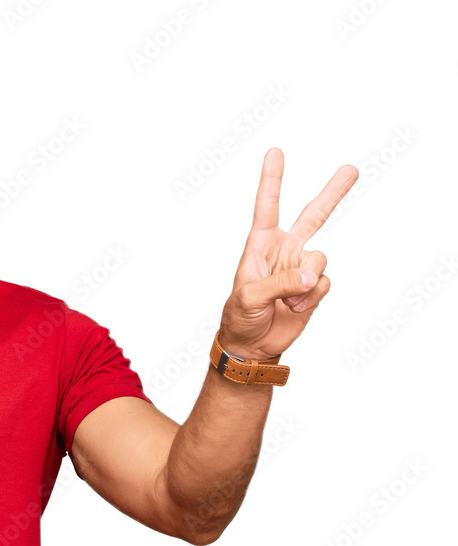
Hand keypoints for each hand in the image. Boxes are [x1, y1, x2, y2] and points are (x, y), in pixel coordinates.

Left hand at [218, 147, 357, 360]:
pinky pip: (324, 283)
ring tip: (287, 301)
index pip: (267, 207)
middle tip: (352, 170)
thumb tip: (310, 276)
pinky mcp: (314, 287)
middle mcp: (284, 250)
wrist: (252, 346)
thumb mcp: (249, 298)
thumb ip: (279, 284)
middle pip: (314, 215)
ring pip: (321, 259)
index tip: (275, 152)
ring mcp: (301, 268)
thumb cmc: (239, 317)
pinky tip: (296, 309)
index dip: (272, 180)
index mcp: (260, 245)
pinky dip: (312, 298)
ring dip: (306, 282)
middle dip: (333, 193)